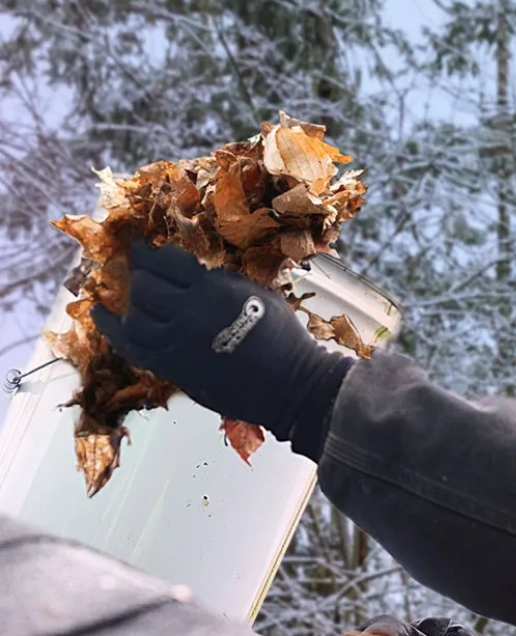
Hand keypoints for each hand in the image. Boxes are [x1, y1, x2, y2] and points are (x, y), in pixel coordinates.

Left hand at [92, 240, 353, 456]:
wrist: (292, 384)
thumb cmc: (284, 340)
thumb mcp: (257, 294)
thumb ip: (222, 282)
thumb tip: (196, 275)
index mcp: (213, 290)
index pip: (167, 262)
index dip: (151, 254)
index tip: (144, 250)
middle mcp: (189, 314)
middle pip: (144, 287)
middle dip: (140, 277)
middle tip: (141, 274)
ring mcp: (178, 344)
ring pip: (134, 319)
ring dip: (131, 305)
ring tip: (136, 299)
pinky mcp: (174, 369)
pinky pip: (133, 349)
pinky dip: (113, 332)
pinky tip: (104, 317)